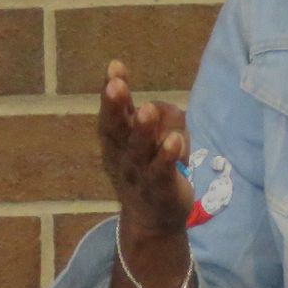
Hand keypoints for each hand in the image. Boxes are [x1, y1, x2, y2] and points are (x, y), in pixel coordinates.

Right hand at [97, 60, 193, 236]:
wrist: (152, 221)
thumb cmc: (150, 170)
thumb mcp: (149, 142)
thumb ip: (154, 120)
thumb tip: (161, 106)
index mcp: (116, 143)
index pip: (112, 115)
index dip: (112, 93)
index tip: (115, 66)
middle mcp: (122, 158)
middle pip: (117, 131)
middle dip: (116, 107)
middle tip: (116, 84)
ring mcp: (139, 175)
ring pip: (139, 152)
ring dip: (143, 131)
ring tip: (148, 109)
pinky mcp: (161, 190)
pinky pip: (162, 173)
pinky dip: (167, 157)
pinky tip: (175, 141)